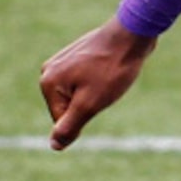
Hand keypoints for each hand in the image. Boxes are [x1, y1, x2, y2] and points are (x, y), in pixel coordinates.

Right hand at [39, 21, 154, 149]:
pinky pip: (85, 81)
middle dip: (89, 104)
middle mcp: (49, 70)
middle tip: (105, 85)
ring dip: (95, 93)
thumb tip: (54, 146)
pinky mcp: (76, 56)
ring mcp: (62, 61)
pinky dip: (98, 82)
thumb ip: (69, 127)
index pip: (62, 120)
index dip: (85, 114)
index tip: (99, 94)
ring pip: (78, 95)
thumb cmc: (111, 69)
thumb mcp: (89, 105)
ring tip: (107, 76)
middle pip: (68, 107)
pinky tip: (108, 69)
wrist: (132, 34)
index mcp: (48, 82)